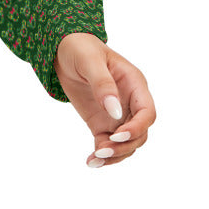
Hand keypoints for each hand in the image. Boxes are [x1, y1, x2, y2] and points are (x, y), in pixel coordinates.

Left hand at [54, 32, 155, 167]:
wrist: (62, 49)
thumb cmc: (80, 48)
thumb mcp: (89, 61)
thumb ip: (103, 84)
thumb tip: (115, 111)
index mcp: (135, 84)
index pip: (147, 112)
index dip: (137, 127)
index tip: (117, 134)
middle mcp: (130, 102)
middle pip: (140, 133)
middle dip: (124, 145)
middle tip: (102, 150)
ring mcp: (118, 115)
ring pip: (127, 143)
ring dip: (115, 155)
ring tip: (95, 159)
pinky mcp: (102, 123)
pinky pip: (108, 143)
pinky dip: (103, 155)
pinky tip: (91, 161)